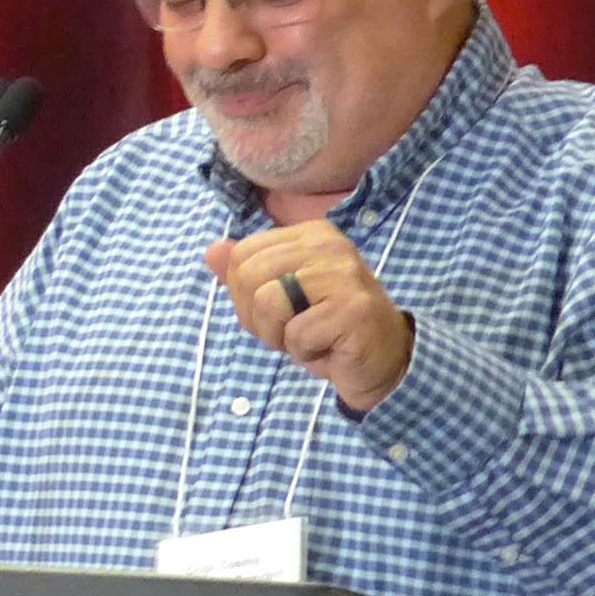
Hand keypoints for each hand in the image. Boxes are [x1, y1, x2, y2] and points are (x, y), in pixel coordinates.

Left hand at [203, 224, 413, 411]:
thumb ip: (246, 274)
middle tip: (292, 330)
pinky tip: (330, 348)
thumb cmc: (327, 329)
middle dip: (258, 317)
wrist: (383, 361)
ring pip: (266, 303)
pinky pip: (295, 334)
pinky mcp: (352, 309)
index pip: (241, 255)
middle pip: (248, 276)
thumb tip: (212, 251)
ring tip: (310, 338)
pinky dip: (304, 351)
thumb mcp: (280, 299)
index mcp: (311, 234)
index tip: (280, 311)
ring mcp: (344, 274)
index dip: (245, 295)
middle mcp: (329, 245)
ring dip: (279, 336)